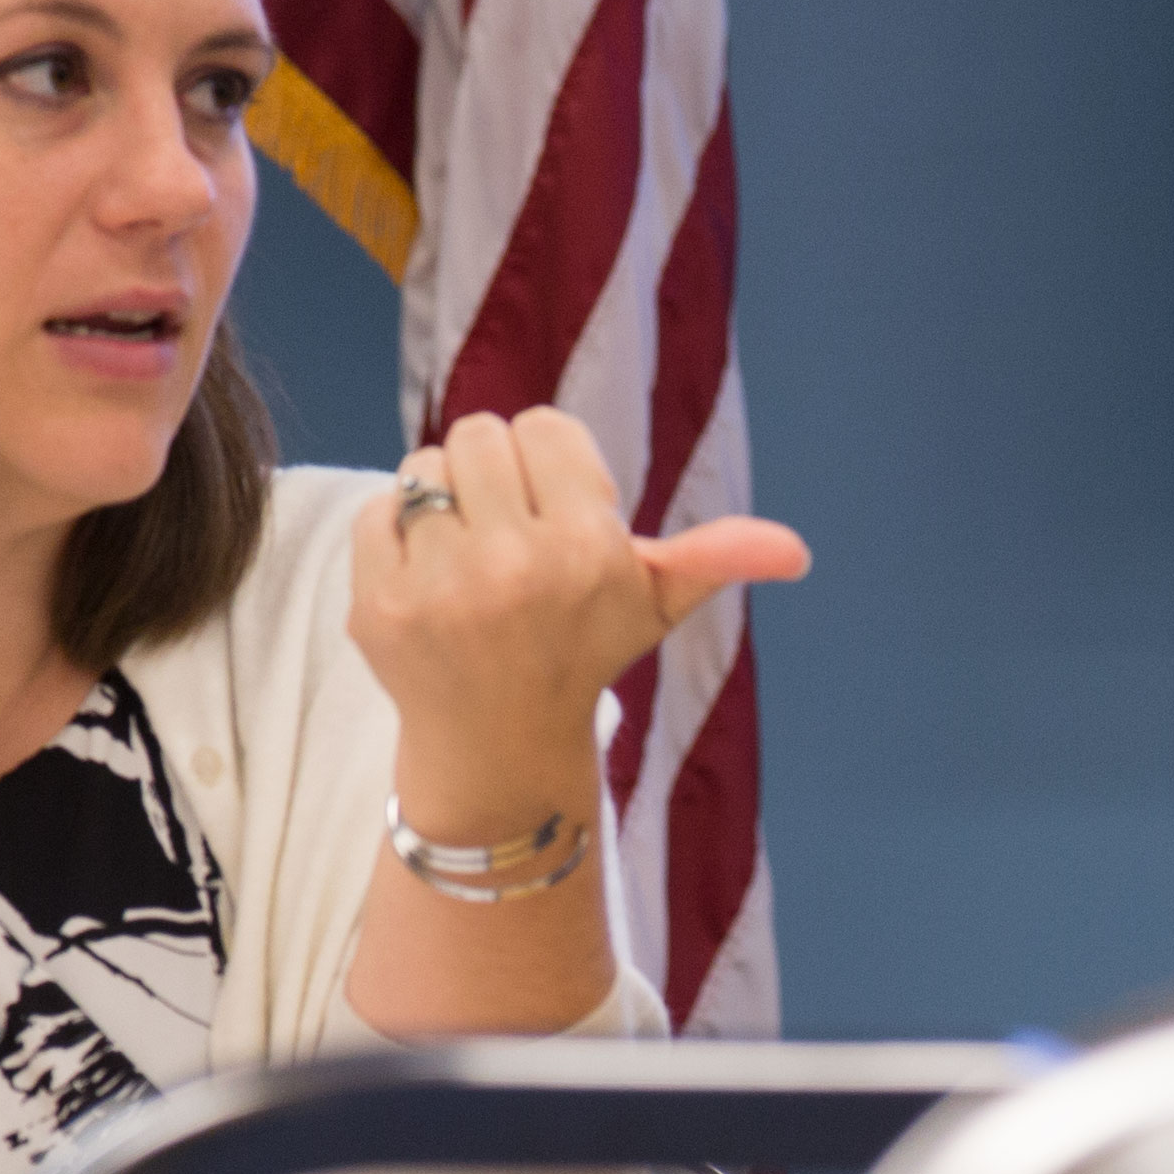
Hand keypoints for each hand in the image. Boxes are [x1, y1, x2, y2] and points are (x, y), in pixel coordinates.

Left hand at [347, 407, 808, 840]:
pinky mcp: (382, 609)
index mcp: (588, 550)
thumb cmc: (579, 652)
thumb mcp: (654, 604)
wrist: (500, 747)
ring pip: (426, 466)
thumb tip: (796, 550)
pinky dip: (396, 539)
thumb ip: (717, 559)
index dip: (547, 464)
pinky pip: (377, 513)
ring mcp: (444, 590)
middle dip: (493, 476)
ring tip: (466, 560)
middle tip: (504, 535)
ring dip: (442, 503)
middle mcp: (517, 567)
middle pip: (481, 434)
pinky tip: (428, 584)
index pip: (545, 426)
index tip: (553, 516)